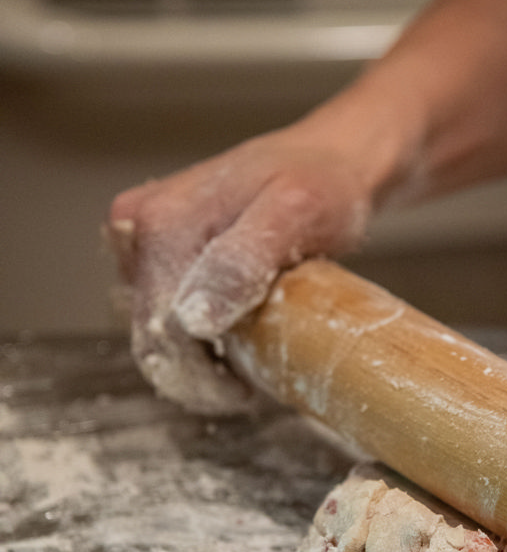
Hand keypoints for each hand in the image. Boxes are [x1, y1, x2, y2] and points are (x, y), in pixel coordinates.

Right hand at [107, 131, 371, 413]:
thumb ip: (242, 261)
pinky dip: (195, 338)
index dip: (201, 378)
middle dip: (197, 374)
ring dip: (197, 359)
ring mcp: (139, 240)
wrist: (327, 160)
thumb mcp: (295, 215)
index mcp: (160, 224)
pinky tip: (234, 336)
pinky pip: (162, 313)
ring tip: (250, 356)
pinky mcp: (153, 252)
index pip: (161, 334)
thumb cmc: (321, 185)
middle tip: (249, 385)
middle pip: (150, 336)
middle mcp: (135, 228)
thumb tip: (192, 319)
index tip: (247, 392)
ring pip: (154, 330)